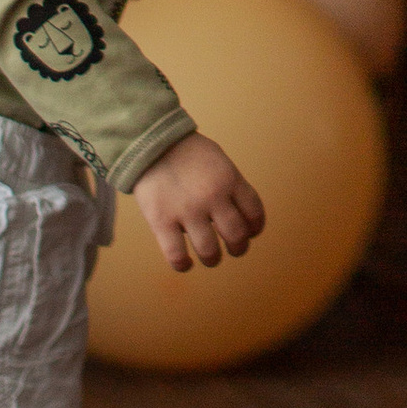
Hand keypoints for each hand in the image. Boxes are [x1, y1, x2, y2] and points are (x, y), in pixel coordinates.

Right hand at [130, 134, 265, 273]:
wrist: (150, 142)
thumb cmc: (186, 152)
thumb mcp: (219, 160)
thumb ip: (230, 185)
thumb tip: (240, 214)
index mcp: (229, 179)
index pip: (254, 212)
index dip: (255, 227)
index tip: (251, 232)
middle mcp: (212, 197)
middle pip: (236, 235)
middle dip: (239, 248)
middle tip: (234, 249)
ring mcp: (187, 210)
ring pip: (209, 251)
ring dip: (213, 259)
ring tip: (211, 258)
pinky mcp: (161, 221)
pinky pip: (176, 254)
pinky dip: (183, 265)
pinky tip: (186, 264)